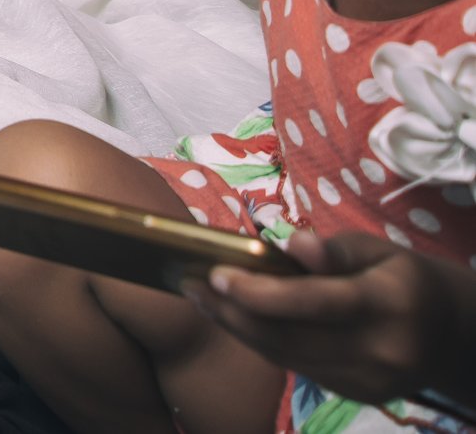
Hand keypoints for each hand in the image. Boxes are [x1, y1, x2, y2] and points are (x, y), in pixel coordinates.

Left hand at [189, 230, 475, 409]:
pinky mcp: (358, 395)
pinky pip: (298, 368)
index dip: (261, 292)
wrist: (451, 335)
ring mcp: (370, 381)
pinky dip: (261, 342)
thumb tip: (290, 244)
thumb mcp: (377, 250)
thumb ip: (332, 250)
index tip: (215, 273)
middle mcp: (381, 350)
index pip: (316, 302)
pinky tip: (234, 318)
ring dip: (237, 327)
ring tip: (200, 296)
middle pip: (291, 336)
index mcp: (390, 303)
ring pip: (287, 356)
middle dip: (233, 311)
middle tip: (189, 282)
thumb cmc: (403, 278)